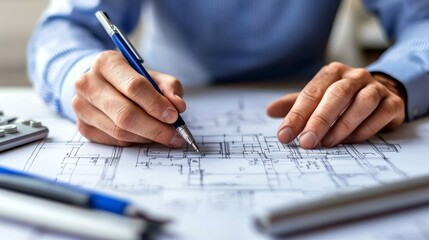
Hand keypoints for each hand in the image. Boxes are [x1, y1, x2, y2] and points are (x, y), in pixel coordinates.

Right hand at [72, 50, 185, 146]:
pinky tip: (146, 137)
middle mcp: (88, 83)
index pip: (134, 87)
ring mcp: (82, 107)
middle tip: (174, 135)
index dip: (156, 104)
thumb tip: (178, 106)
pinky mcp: (83, 126)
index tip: (174, 116)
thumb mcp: (152, 76)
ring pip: (120, 131)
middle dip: (155, 128)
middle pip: (125, 114)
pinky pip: (114, 141)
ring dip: (147, 138)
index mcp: (106, 63)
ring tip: (165, 137)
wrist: (101, 84)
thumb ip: (169, 87)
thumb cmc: (131, 79)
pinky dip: (135, 142)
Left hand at [266, 62, 405, 147]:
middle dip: (319, 120)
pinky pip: (380, 115)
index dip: (296, 115)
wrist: (381, 91)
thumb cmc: (342, 98)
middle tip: (306, 142)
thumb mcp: (317, 98)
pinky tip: (351, 140)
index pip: (311, 93)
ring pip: (362, 103)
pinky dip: (365, 129)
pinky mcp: (394, 103)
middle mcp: (355, 76)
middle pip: (337, 95)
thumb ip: (295, 104)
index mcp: (332, 73)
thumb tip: (270, 111)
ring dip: (344, 125)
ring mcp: (376, 88)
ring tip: (328, 143)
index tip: (284, 136)